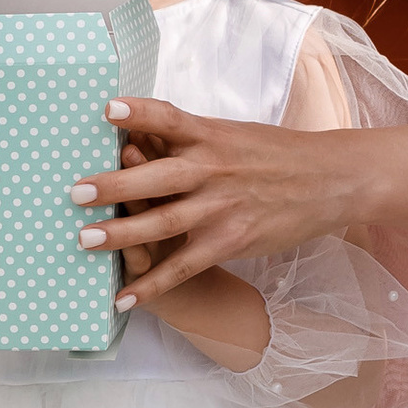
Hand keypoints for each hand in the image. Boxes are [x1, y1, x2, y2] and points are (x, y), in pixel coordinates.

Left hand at [75, 97, 363, 303]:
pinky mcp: (230, 241)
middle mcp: (212, 168)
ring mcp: (220, 207)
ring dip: (120, 234)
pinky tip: (123, 298)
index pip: (168, 118)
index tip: (105, 110)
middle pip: (155, 176)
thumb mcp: (235, 135)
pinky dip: (152, 284)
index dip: (137, 113)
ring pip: (161, 222)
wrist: (332, 180)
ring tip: (84, 240)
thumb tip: (140, 137)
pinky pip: (182, 266)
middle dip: (113, 185)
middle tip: (75, 192)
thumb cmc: (278, 154)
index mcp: (210, 135)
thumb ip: (191, 139)